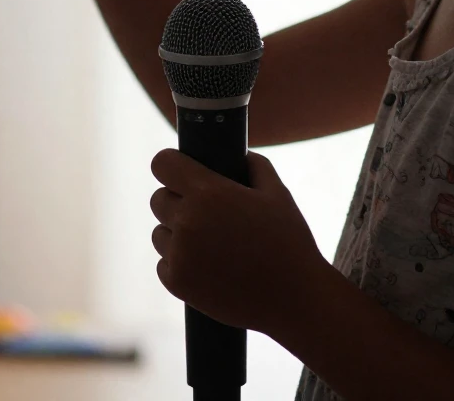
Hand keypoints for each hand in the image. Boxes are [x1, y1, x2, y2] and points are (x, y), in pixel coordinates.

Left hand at [150, 149, 327, 335]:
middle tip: (204, 212)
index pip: (162, 164)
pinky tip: (207, 265)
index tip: (180, 171)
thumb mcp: (276, 192)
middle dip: (177, 200)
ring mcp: (179, 255)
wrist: (294, 298)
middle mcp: (187, 221)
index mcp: (208, 192)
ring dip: (176, 233)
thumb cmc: (288, 241)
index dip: (171, 164)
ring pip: (159, 232)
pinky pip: (164, 263)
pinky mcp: (177, 283)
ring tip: (209, 242)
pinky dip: (180, 263)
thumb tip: (238, 155)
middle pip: (158, 199)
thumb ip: (253, 164)